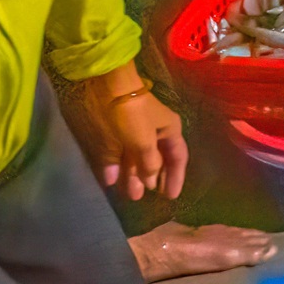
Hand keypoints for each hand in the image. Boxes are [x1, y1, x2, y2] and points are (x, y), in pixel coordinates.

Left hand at [79, 65, 187, 200]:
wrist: (105, 87)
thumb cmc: (133, 112)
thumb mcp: (145, 140)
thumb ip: (149, 163)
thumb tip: (150, 182)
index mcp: (168, 129)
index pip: (177, 157)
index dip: (175, 177)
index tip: (170, 196)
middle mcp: (152, 132)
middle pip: (155, 160)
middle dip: (151, 179)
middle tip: (146, 197)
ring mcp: (131, 133)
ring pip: (134, 159)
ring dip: (132, 177)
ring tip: (129, 194)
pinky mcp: (113, 133)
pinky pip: (117, 155)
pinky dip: (115, 168)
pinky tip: (112, 180)